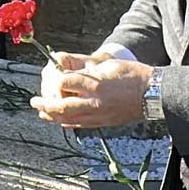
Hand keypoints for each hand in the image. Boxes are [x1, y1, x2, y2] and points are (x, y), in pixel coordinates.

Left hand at [29, 50, 150, 129]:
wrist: (154, 94)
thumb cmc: (133, 76)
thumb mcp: (108, 65)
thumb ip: (87, 70)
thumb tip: (68, 73)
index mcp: (97, 84)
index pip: (66, 82)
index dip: (56, 79)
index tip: (52, 75)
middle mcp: (96, 102)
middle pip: (63, 106)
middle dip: (46, 104)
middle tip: (34, 101)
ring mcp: (99, 115)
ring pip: (69, 119)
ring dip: (52, 116)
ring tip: (42, 112)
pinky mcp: (104, 122)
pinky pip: (80, 124)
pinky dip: (67, 122)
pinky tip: (59, 120)